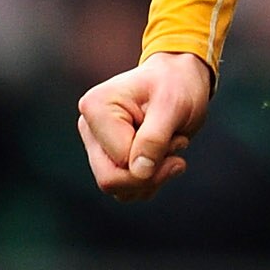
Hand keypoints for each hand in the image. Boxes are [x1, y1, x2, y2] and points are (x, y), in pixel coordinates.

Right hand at [77, 51, 211, 201]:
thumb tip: (138, 172)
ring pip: (119, 190)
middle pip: (110, 180)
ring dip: (153, 178)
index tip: (179, 140)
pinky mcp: (109, 156)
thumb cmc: (176, 85)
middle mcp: (89, 128)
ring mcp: (97, 144)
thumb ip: (154, 139)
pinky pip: (125, 189)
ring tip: (170, 147)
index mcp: (96, 108)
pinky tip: (163, 156)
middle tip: (178, 156)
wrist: (180, 79)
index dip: (153, 163)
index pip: (118, 162)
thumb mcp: (173, 106)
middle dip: (151, 176)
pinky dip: (150, 181)